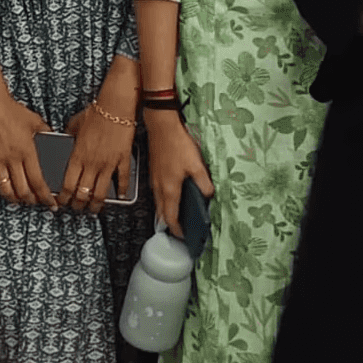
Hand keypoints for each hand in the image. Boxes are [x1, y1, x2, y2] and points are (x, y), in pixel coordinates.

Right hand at [0, 90, 53, 208]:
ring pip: (4, 188)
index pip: (38, 181)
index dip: (45, 196)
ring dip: (12, 197)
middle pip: (22, 190)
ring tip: (18, 198)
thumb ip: (45, 133)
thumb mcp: (35, 120)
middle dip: (30, 200)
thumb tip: (52, 139)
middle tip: (34, 201)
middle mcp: (11, 158)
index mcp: (27, 151)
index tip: (50, 203)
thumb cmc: (11, 110)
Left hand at [59, 103, 134, 214]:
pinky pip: (122, 180)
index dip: (64, 197)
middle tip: (78, 208)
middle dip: (79, 204)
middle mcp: (92, 163)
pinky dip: (122, 191)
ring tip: (95, 208)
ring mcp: (108, 163)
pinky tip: (120, 196)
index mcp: (78, 156)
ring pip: (101, 192)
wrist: (115, 106)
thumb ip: (69, 135)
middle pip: (83, 193)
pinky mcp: (123, 160)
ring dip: (97, 204)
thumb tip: (65, 138)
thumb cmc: (95, 112)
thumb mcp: (74, 124)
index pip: (67, 184)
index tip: (63, 202)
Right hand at [144, 112, 212, 237]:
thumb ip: (204, 182)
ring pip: (158, 202)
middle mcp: (159, 187)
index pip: (171, 217)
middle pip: (162, 212)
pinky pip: (157, 192)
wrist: (161, 126)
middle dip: (170, 223)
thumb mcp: (196, 164)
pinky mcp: (154, 171)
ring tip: (177, 216)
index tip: (183, 236)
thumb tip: (209, 195)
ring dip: (166, 212)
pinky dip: (163, 200)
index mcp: (169, 189)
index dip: (177, 229)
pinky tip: (171, 195)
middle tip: (181, 229)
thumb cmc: (177, 144)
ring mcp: (154, 179)